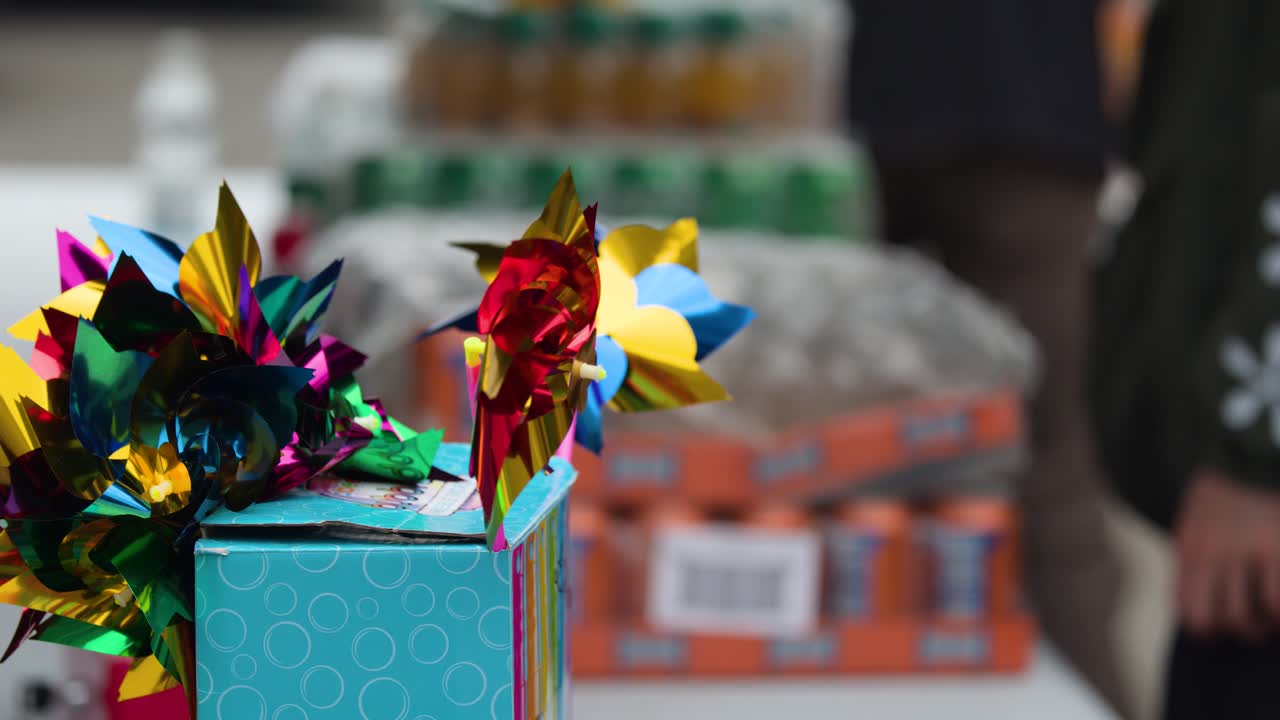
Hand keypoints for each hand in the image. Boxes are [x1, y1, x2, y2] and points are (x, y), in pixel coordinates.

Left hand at [1176, 469, 1279, 638]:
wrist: (1249, 453)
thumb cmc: (1225, 500)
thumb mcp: (1196, 527)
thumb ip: (1196, 567)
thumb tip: (1204, 621)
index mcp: (1191, 546)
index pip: (1190, 610)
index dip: (1206, 630)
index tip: (1219, 631)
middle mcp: (1216, 548)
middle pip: (1221, 619)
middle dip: (1238, 630)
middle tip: (1251, 625)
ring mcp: (1252, 546)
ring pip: (1251, 615)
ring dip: (1264, 626)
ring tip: (1269, 618)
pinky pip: (1278, 600)